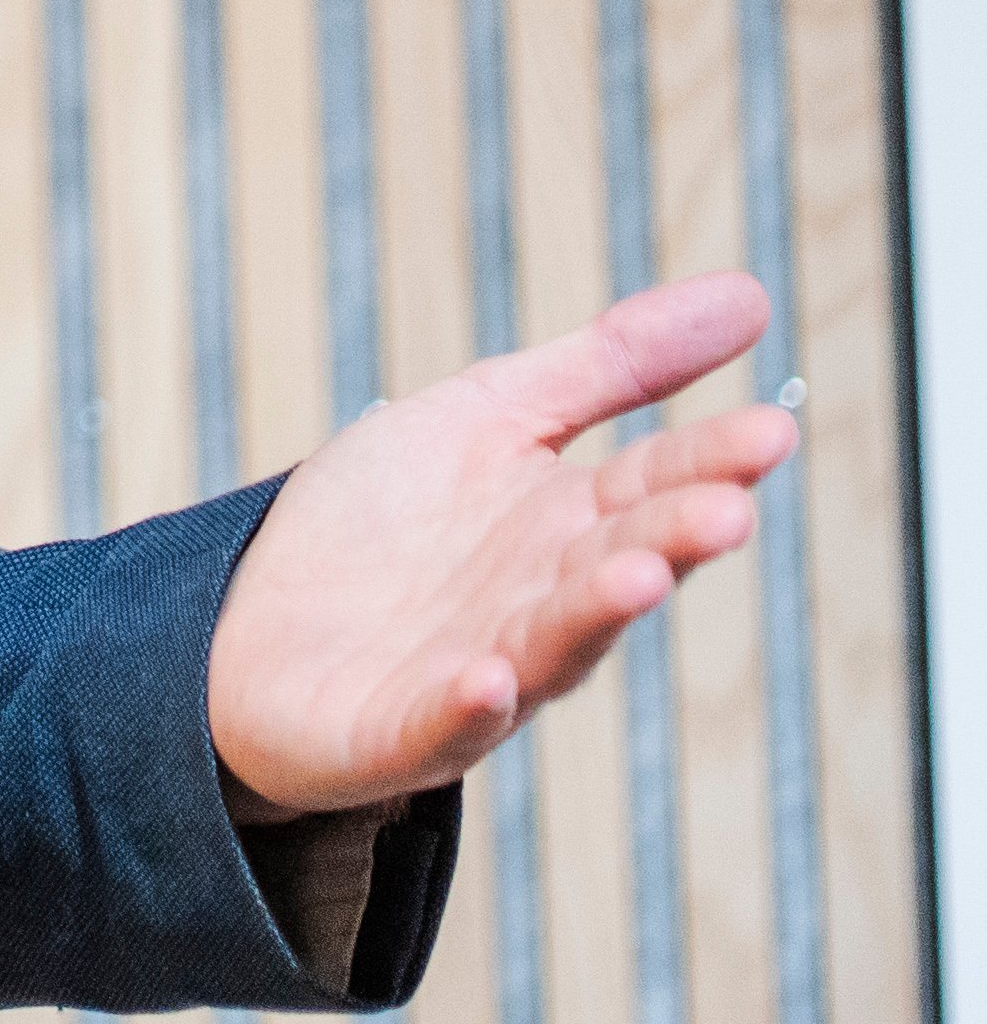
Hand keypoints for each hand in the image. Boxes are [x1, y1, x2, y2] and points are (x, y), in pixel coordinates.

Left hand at [204, 271, 798, 818]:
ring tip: (637, 579)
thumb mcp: (488, 414)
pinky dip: (467, 705)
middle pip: (615, 567)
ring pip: (550, 647)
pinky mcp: (399, 729)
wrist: (251, 631)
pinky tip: (487, 679)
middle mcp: (540, 604)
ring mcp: (478, 672)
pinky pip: (442, 723)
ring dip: (590, 617)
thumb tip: (750, 294)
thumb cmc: (382, 525)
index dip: (709, 461)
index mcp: (566, 527)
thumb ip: (609, 366)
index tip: (772, 427)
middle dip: (669, 543)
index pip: (652, 487)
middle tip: (727, 510)